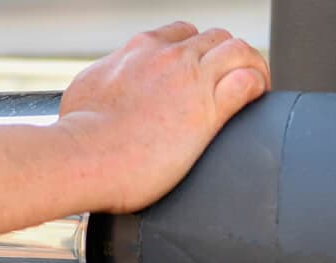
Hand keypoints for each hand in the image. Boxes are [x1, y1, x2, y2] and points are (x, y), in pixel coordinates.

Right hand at [55, 22, 270, 213]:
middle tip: (230, 83)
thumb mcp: (85, 90)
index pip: (181, 34)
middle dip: (226, 58)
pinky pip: (248, 82)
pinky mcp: (208, 112)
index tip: (199, 71)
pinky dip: (258, 85)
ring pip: (239, 51)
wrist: (81, 156)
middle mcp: (169, 57)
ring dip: (250, 66)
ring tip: (255, 86)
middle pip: (215, 38)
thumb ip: (105, 81)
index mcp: (139, 50)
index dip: (196, 50)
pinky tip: (258, 98)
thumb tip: (102, 90)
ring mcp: (191, 80)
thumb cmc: (77, 135)